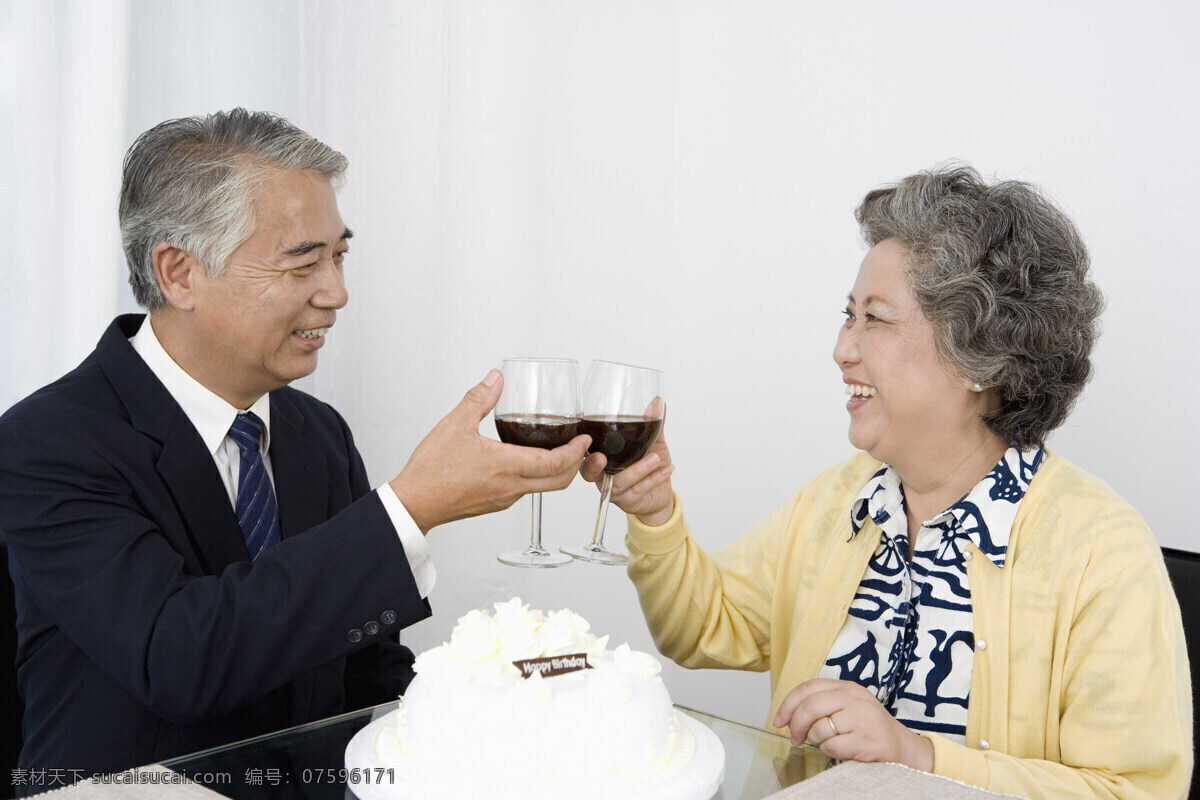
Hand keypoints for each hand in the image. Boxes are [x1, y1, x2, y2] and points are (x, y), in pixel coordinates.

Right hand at [390, 370, 590, 533]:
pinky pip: (526, 491)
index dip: (575, 451)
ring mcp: (504, 499)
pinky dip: (538, 477)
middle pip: (559, 482)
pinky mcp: (496, 503)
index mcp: (506, 467)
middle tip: (579, 445)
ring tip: (558, 449)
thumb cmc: (430, 471)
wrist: (414, 503)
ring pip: (543, 488)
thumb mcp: (454, 425)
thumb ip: (479, 399)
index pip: (556, 464)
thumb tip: (496, 378)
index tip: (584, 438)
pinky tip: (527, 461)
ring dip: (557, 471)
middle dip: (575, 463)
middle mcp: (510, 488)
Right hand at [580, 430, 674, 526]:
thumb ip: (653, 424)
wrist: (662, 492)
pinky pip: (638, 490)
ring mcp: (614, 490)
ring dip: (638, 469)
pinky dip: (654, 479)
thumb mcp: (652, 443)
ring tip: (656, 458)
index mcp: (603, 457)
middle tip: (602, 459)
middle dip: (593, 466)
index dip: (579, 450)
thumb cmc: (651, 465)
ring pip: (620, 481)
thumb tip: (658, 402)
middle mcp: (603, 475)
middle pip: (589, 473)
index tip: (586, 440)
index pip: (584, 453)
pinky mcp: (628, 502)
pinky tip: (667, 470)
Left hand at [772, 678, 933, 770]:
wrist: (902, 746)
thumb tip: (788, 716)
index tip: (779, 720)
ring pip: (819, 728)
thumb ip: (822, 704)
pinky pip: (832, 746)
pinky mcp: (865, 739)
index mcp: (846, 687)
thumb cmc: (868, 727)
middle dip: (796, 725)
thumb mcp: (847, 705)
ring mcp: (861, 718)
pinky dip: (829, 751)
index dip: (788, 704)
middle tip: (795, 738)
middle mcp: (853, 698)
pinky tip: (840, 749)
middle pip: (810, 707)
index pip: (808, 688)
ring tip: (828, 742)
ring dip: (816, 740)